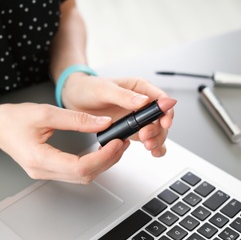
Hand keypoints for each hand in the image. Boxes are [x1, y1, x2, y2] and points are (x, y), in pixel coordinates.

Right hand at [0, 103, 129, 182]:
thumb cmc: (13, 120)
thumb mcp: (46, 113)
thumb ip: (76, 119)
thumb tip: (103, 123)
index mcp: (39, 159)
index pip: (79, 167)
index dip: (102, 157)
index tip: (116, 142)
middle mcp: (43, 171)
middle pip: (85, 175)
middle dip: (108, 160)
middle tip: (121, 142)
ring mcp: (46, 173)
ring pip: (82, 176)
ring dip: (102, 162)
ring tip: (115, 145)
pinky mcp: (49, 169)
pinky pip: (76, 172)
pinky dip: (92, 163)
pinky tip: (100, 151)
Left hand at [61, 74, 175, 156]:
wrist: (75, 98)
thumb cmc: (89, 88)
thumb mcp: (104, 89)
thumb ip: (124, 96)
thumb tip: (144, 101)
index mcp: (139, 88)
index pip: (160, 98)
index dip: (166, 110)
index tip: (165, 121)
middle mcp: (142, 103)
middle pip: (161, 118)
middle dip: (158, 129)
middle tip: (146, 136)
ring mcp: (137, 118)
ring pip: (157, 130)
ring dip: (156, 139)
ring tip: (147, 145)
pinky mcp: (131, 129)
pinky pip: (148, 139)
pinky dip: (153, 146)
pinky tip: (152, 151)